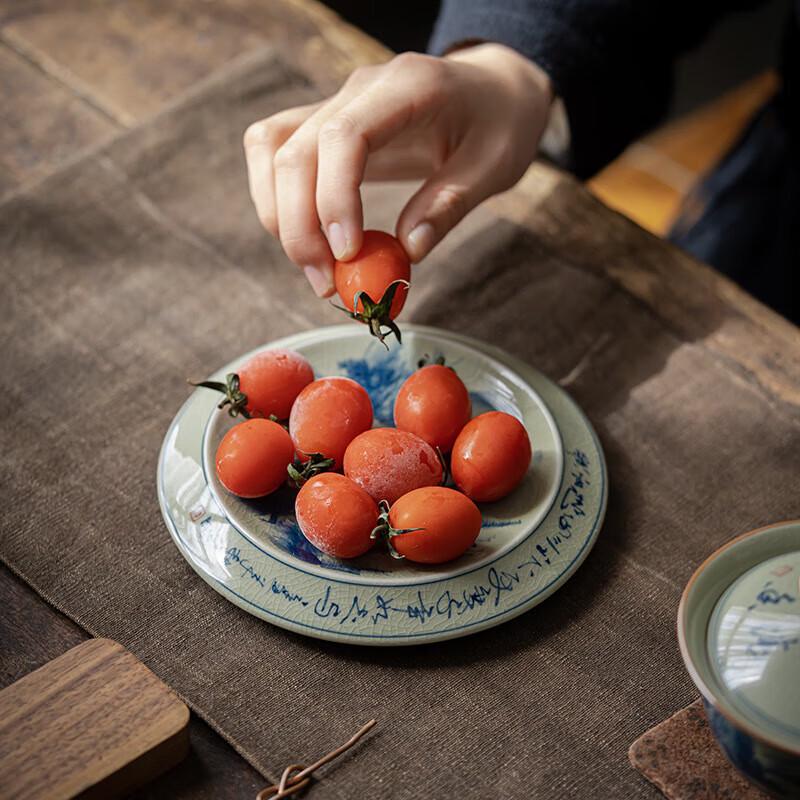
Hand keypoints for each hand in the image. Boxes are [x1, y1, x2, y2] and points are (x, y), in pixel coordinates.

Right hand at [244, 44, 552, 296]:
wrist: (492, 90)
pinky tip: (308, 239)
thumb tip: (408, 251)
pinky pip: (274, 154)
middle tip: (327, 285)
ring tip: (317, 269)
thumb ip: (450, 204)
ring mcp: (335, 103)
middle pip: (294, 150)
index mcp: (408, 87)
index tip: (348, 254)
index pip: (345, 135)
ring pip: (271, 150)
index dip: (335, 198)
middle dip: (299, 227)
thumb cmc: (499, 124)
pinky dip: (277, 200)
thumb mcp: (495, 165)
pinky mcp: (322, 126)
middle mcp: (360, 89)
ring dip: (279, 217)